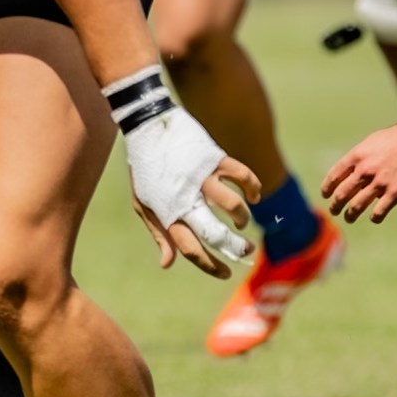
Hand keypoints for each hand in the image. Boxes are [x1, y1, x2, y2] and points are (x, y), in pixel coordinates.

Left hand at [122, 105, 259, 276]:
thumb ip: (159, 233)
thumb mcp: (143, 203)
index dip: (210, 265)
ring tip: (241, 221)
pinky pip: (243, 176)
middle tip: (245, 251)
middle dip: (236, 249)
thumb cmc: (146, 168)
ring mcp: (202, 178)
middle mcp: (185, 198)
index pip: (191, 248)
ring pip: (233, 207)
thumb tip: (168, 263)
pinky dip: (253, 188)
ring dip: (243, 218)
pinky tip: (253, 195)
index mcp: (168, 212)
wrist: (147, 124)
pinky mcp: (215, 158)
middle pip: (216, 234)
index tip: (225, 272)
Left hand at [321, 118, 396, 223]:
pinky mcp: (396, 192)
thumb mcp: (372, 143)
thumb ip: (359, 158)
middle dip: (335, 205)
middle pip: (342, 194)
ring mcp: (380, 182)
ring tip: (348, 218)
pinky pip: (379, 212)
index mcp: (357, 156)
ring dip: (350, 215)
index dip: (327, 188)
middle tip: (334, 210)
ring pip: (356, 206)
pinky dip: (374, 217)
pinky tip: (374, 217)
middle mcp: (365, 170)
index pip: (334, 176)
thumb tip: (349, 172)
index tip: (326, 195)